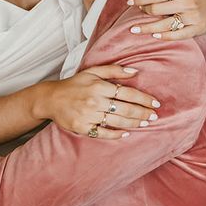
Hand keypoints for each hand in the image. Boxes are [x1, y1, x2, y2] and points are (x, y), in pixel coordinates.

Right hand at [41, 65, 159, 139]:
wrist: (50, 99)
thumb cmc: (74, 84)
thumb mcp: (92, 72)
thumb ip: (114, 70)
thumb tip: (135, 71)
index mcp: (99, 86)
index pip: (127, 92)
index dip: (143, 98)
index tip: (155, 103)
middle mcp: (95, 101)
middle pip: (125, 108)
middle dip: (143, 113)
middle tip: (155, 116)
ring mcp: (89, 115)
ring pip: (117, 121)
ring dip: (134, 123)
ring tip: (146, 124)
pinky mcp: (83, 127)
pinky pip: (103, 133)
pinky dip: (116, 134)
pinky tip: (126, 134)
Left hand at [127, 0, 205, 39]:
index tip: (129, 1)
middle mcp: (188, 3)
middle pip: (158, 9)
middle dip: (144, 11)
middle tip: (138, 12)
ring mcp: (193, 17)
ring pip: (164, 24)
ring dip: (147, 27)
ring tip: (134, 29)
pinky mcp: (198, 29)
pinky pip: (177, 35)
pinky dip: (164, 36)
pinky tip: (154, 35)